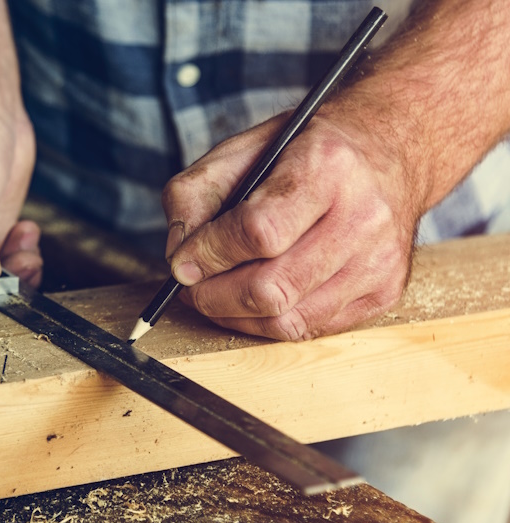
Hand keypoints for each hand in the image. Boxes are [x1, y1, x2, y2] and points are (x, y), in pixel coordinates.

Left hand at [161, 109, 420, 339]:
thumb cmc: (307, 150)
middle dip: (215, 296)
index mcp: (327, 167)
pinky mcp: (384, 292)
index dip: (210, 254)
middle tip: (191, 288)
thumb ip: (196, 193)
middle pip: (272, 287)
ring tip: (216, 295)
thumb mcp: (243, 148)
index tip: (181, 263)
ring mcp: (379, 261)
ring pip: (289, 319)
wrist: (390, 150)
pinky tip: (253, 300)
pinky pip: (310, 329)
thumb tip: (178, 254)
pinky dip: (268, 322)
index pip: (258, 231)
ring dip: (236, 315)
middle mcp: (363, 217)